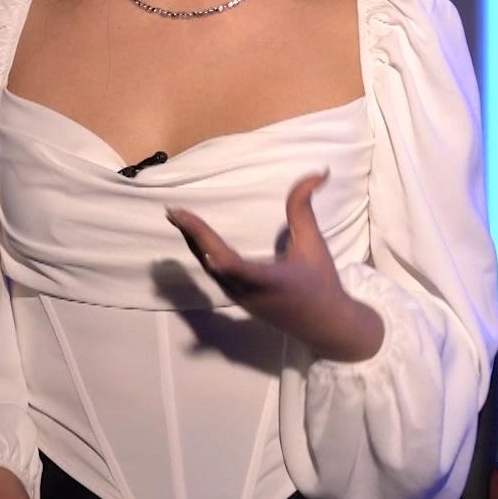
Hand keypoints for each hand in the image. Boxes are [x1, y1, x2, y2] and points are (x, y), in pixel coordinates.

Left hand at [165, 169, 384, 361]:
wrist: (325, 325)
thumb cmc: (320, 282)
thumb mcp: (313, 244)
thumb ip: (304, 209)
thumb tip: (316, 173)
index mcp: (268, 279)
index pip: (230, 262)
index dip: (205, 240)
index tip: (186, 221)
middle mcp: (248, 291)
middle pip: (212, 262)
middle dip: (192, 235)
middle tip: (173, 211)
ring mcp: (239, 297)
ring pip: (209, 268)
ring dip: (193, 243)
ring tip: (178, 218)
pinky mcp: (237, 298)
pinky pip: (213, 273)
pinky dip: (201, 252)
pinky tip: (193, 237)